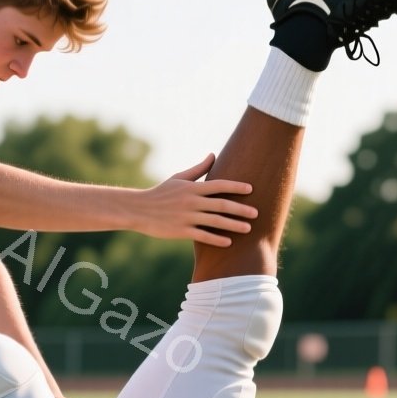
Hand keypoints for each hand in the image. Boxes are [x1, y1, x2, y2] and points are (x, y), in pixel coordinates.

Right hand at [135, 154, 256, 246]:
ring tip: (248, 228)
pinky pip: (203, 236)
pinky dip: (216, 239)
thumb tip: (213, 155)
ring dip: (234, 225)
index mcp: (192, 187)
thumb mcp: (179, 178)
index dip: (236, 186)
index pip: (219, 185)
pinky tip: (228, 242)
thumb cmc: (162, 192)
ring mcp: (187, 217)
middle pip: (222, 204)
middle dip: (241, 209)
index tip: (251, 189)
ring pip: (215, 221)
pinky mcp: (182, 231)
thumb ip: (198, 169)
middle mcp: (192, 201)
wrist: (139, 209)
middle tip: (256, 213)